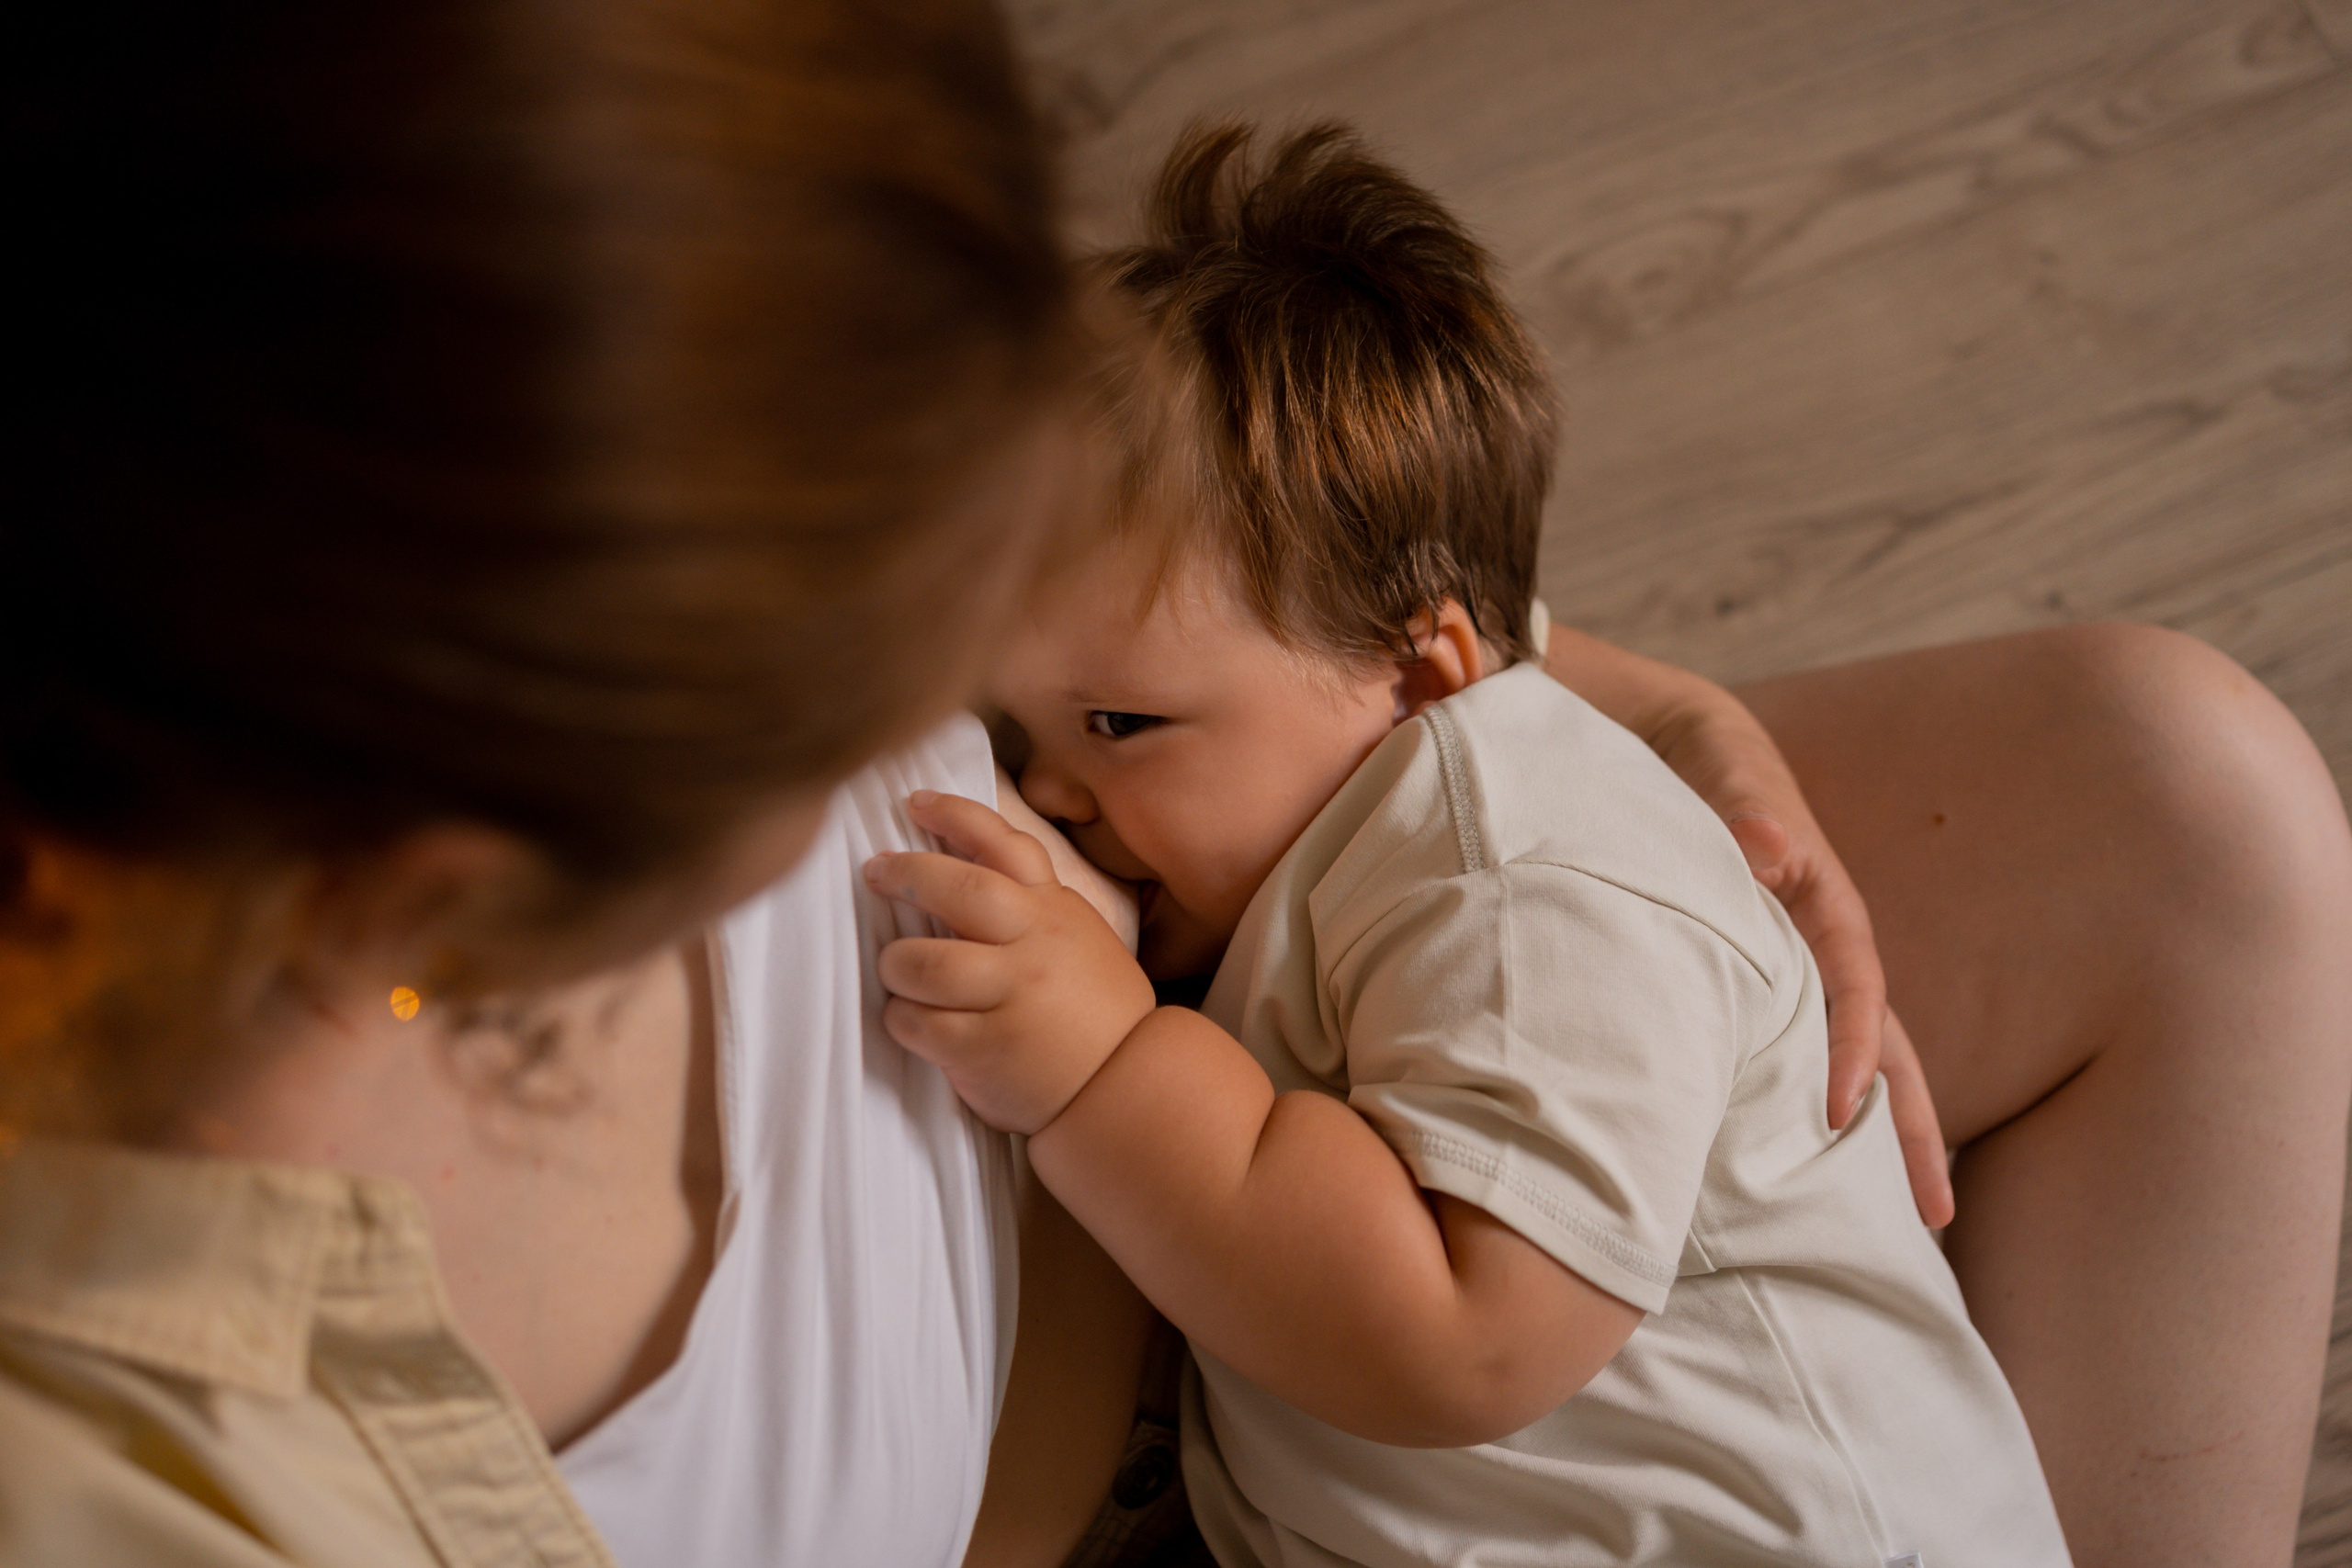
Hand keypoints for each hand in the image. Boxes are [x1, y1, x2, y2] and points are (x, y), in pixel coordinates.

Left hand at [866, 790, 1156, 1134]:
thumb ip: (1031, 908)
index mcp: (1052, 912)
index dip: (954, 815)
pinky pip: (917, 1022)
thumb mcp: (1078, 938)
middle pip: (956, 888)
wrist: (1127, 1083)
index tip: (915, 803)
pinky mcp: (983, 1047)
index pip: (1003, 845)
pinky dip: (901, 1018)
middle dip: (906, 874)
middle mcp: (1031, 945)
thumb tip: (960, 875)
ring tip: (897, 969)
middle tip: (877, 872)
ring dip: (896, 964)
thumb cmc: (1095, 1011)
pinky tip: (910, 1020)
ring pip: (923, 962)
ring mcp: (1008, 996)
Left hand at [1662, 713, 1955, 1228]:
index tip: (1842, 1114)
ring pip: (1857, 1065)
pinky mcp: (1773, 985)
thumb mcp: (1726, 783)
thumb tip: (1766, 845)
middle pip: (1888, 1053)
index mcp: (1828, 914)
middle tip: (1937, 1218)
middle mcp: (1829, 954)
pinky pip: (1805, 1055)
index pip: (1855, 995)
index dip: (1853, 1054)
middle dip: (1912, 1133)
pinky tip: (1810, 1167)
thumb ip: (1745, 813)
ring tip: (1902, 1220)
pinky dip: (1819, 1107)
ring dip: (1878, 1136)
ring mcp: (1805, 974)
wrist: (1692, 752)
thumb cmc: (1713, 771)